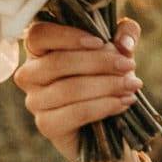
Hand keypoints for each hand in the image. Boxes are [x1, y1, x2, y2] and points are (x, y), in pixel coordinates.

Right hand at [17, 18, 144, 161]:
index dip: (68, 36)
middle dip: (99, 63)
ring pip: (68, 89)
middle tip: (128, 66)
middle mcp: (30, 74)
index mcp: (39, 49)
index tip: (101, 41)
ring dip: (106, 85)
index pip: (39, 34)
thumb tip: (124, 42)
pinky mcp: (46, 125)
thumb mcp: (118, 52)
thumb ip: (125, 35)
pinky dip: (103, 106)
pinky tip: (122, 103)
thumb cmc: (106, 79)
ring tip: (131, 86)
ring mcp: (35, 101)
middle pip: (57, 63)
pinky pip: (76, 113)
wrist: (107, 126)